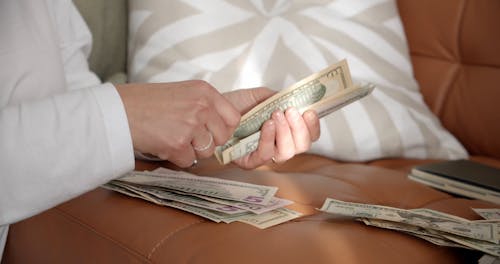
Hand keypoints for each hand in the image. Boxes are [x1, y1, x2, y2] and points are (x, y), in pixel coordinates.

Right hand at [116, 81, 239, 166]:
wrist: (118, 110)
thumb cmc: (146, 102)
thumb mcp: (182, 93)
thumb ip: (204, 106)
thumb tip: (222, 126)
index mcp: (205, 91)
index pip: (233, 117)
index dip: (223, 128)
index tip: (212, 131)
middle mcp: (201, 106)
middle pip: (222, 137)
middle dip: (207, 142)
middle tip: (187, 135)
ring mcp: (190, 125)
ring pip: (206, 152)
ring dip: (190, 150)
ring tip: (171, 136)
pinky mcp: (177, 144)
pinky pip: (188, 161)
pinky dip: (175, 157)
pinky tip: (162, 143)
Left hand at [223, 88, 320, 168]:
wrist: (212, 108)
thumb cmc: (234, 105)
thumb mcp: (261, 96)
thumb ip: (279, 98)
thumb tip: (297, 99)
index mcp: (284, 130)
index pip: (308, 135)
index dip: (313, 126)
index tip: (310, 111)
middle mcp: (277, 145)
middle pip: (301, 147)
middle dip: (300, 128)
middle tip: (291, 111)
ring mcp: (263, 154)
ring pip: (286, 154)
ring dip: (285, 132)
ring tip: (276, 115)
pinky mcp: (248, 161)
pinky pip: (264, 156)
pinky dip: (268, 139)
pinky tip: (266, 125)